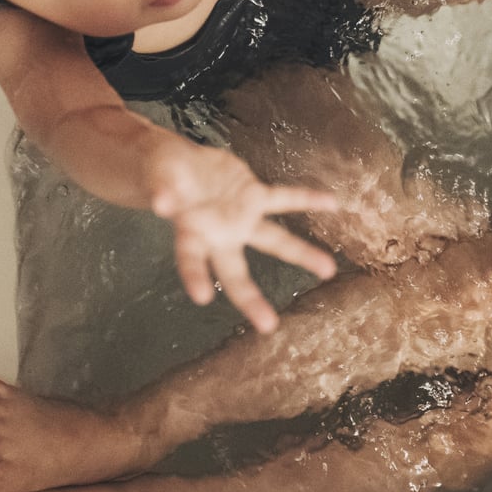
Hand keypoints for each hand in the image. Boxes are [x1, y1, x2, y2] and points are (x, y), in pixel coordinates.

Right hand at [143, 140, 341, 333]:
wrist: (181, 165)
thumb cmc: (163, 176)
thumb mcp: (158, 177)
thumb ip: (162, 189)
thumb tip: (162, 203)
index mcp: (190, 235)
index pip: (191, 261)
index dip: (195, 277)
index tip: (202, 298)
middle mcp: (220, 235)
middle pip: (235, 273)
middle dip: (250, 299)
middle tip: (267, 326)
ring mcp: (241, 218)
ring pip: (274, 241)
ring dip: (301, 253)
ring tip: (329, 269)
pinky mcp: (255, 196)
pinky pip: (284, 199)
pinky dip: (307, 199)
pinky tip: (332, 204)